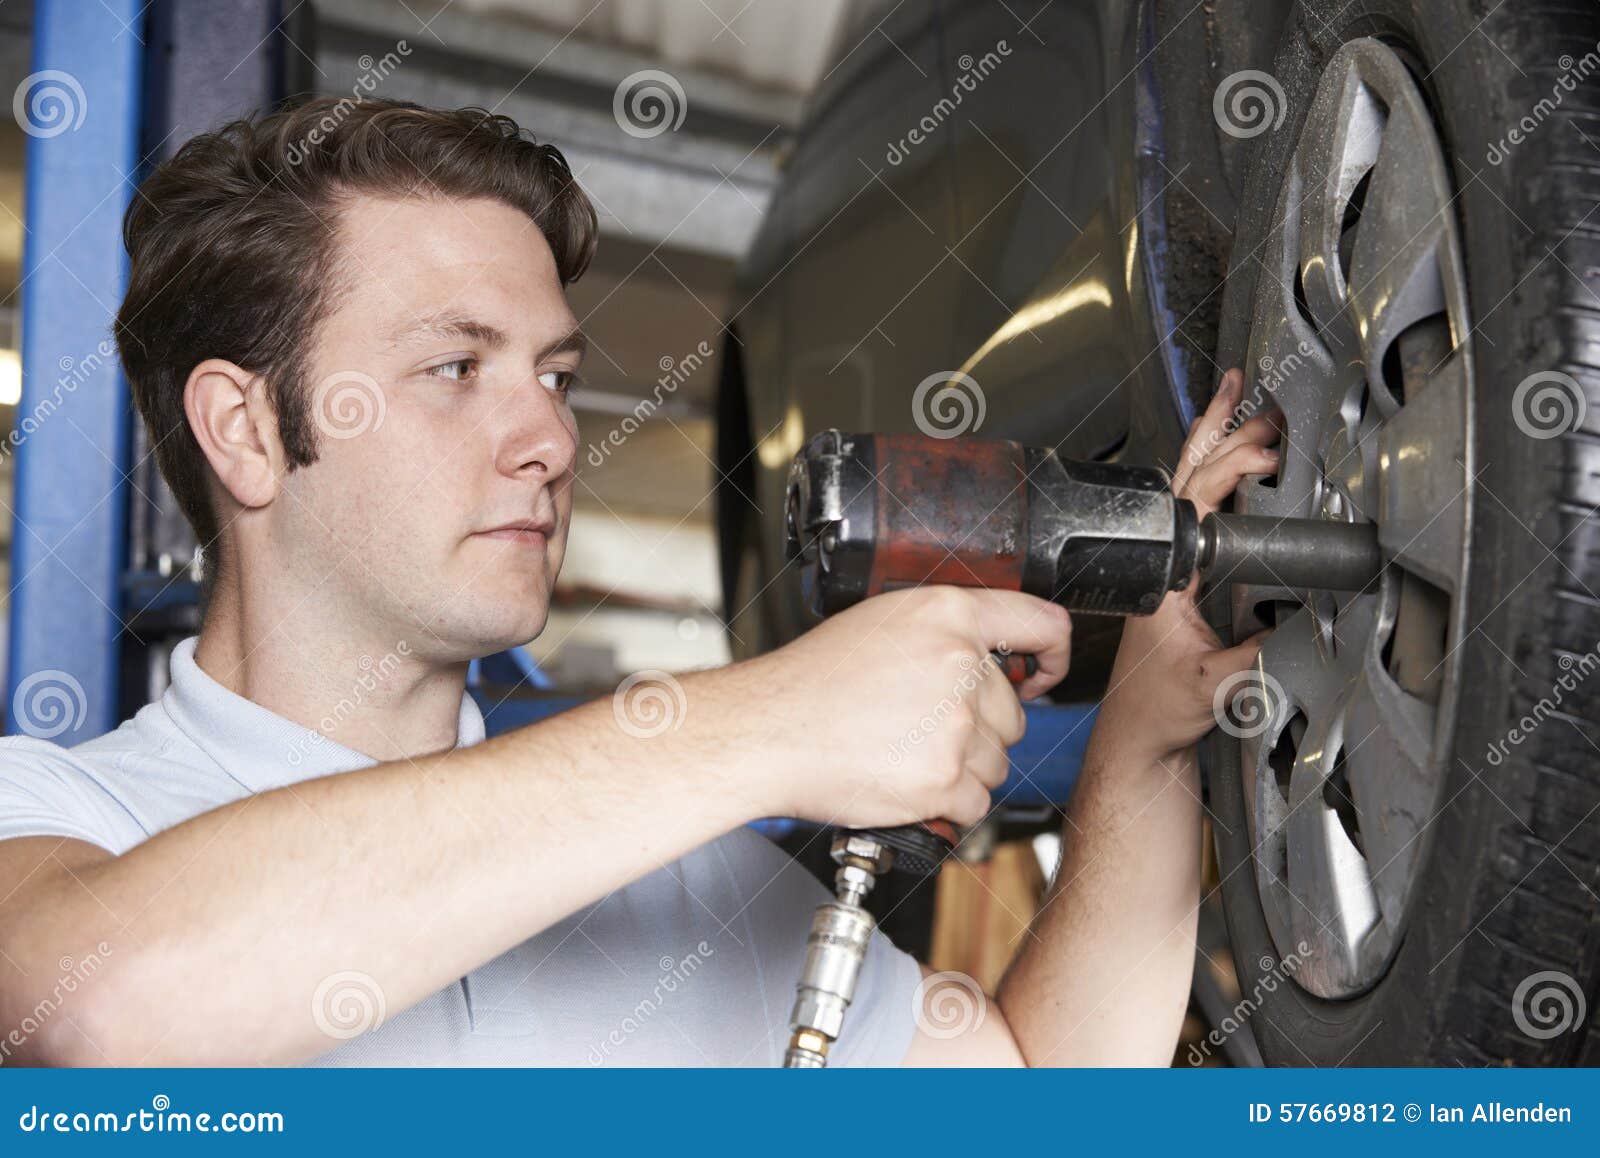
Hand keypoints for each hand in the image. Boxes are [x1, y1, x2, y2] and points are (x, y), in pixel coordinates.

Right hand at [739, 585, 1071, 827]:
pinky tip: (905, 782)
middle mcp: (958, 664)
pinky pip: (977, 802)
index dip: (1051, 654)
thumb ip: (944, 636)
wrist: (767, 731)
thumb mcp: (881, 625)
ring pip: (997, 761)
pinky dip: (947, 804)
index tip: (1042, 673)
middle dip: (978, 729)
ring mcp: (954, 723)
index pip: (1041, 623)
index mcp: (946, 615)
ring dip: (961, 769)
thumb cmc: (810, 684)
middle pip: (1013, 712)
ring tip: (904, 754)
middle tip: (921, 729)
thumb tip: (992, 664)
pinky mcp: (943, 777)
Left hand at [1095, 367, 1280, 762]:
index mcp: (1163, 577)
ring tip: (1233, 403)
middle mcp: (1160, 564)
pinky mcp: (1178, 578)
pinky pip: (1194, 511)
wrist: (1139, 733)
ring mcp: (1166, 568)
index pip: (1195, 503)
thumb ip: (1252, 660)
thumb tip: (1289, 630)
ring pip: (1187, 489)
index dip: (1232, 470)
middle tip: (1248, 394)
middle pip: (1188, 480)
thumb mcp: (1215, 686)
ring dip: (1213, 445)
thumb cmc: (1159, 710)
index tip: (1267, 452)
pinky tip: (1229, 461)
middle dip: (1221, 433)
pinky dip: (1214, 477)